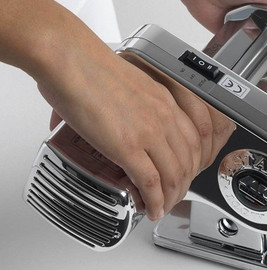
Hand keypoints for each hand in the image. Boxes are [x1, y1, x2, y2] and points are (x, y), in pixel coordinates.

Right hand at [38, 26, 233, 219]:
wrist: (71, 60)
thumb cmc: (87, 66)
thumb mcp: (122, 86)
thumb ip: (123, 106)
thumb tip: (107, 122)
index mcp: (164, 101)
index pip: (193, 139)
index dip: (191, 163)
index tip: (183, 173)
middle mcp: (164, 116)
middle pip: (188, 161)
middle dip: (183, 185)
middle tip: (174, 197)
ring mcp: (149, 133)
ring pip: (173, 175)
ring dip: (171, 197)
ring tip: (162, 208)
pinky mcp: (128, 147)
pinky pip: (150, 183)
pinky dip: (154, 201)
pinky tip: (151, 209)